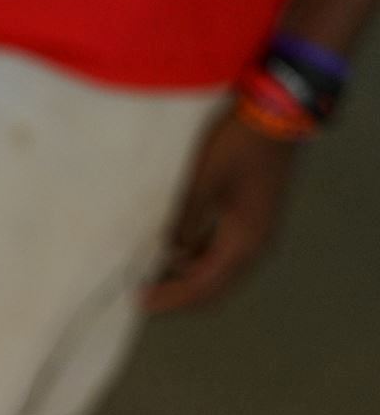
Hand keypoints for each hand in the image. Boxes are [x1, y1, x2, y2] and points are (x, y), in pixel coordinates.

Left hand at [144, 116, 297, 313]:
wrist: (276, 113)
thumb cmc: (238, 146)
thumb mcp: (201, 184)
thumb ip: (183, 223)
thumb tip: (166, 254)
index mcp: (245, 241)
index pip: (203, 286)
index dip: (170, 298)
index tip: (139, 301)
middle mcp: (255, 244)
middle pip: (213, 286)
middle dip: (179, 294)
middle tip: (143, 294)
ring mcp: (256, 231)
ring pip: (217, 270)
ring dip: (187, 276)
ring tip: (152, 273)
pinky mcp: (252, 217)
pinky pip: (222, 250)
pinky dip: (197, 257)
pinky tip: (174, 251)